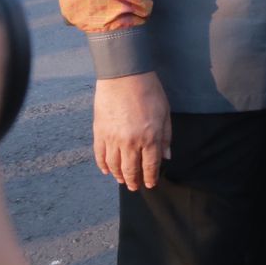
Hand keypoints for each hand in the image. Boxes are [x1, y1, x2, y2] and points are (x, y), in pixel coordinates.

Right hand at [92, 72, 171, 190]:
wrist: (124, 77)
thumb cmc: (149, 92)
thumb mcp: (165, 113)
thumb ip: (165, 137)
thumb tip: (166, 156)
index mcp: (149, 137)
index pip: (150, 165)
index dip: (150, 177)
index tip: (150, 184)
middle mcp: (130, 142)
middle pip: (131, 169)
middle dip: (134, 181)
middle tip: (135, 187)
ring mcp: (112, 139)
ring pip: (114, 166)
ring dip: (118, 176)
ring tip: (122, 180)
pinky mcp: (99, 133)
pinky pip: (100, 155)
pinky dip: (103, 165)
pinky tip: (106, 171)